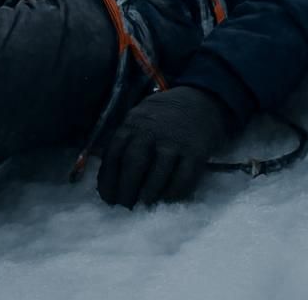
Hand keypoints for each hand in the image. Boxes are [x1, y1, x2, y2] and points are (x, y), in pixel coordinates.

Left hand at [96, 86, 233, 207]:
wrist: (200, 100)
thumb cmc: (163, 116)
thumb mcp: (139, 118)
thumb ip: (125, 142)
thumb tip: (109, 177)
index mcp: (133, 123)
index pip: (114, 153)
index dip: (108, 179)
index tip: (108, 198)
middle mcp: (152, 131)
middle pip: (134, 164)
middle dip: (126, 189)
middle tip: (124, 207)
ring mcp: (175, 141)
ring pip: (158, 173)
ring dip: (148, 193)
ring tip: (143, 206)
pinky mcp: (196, 152)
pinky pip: (184, 178)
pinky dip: (174, 193)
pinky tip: (167, 200)